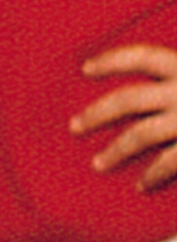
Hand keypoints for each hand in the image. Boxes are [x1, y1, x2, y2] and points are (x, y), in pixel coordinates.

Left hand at [72, 44, 176, 190]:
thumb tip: (155, 87)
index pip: (142, 56)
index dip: (112, 60)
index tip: (85, 68)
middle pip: (128, 99)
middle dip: (97, 113)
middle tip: (74, 127)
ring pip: (141, 135)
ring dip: (116, 151)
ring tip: (97, 164)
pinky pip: (169, 162)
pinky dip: (153, 174)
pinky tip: (140, 185)